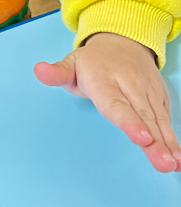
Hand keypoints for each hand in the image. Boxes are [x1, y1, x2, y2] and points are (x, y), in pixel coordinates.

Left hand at [34, 32, 180, 171]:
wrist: (123, 41)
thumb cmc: (93, 62)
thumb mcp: (71, 63)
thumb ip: (57, 73)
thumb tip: (39, 70)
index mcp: (104, 80)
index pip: (116, 104)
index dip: (129, 122)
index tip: (142, 138)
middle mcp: (130, 86)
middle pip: (142, 117)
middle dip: (155, 142)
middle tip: (163, 163)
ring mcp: (147, 92)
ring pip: (158, 120)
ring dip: (168, 143)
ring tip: (173, 164)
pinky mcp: (160, 98)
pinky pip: (167, 119)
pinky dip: (174, 138)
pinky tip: (178, 158)